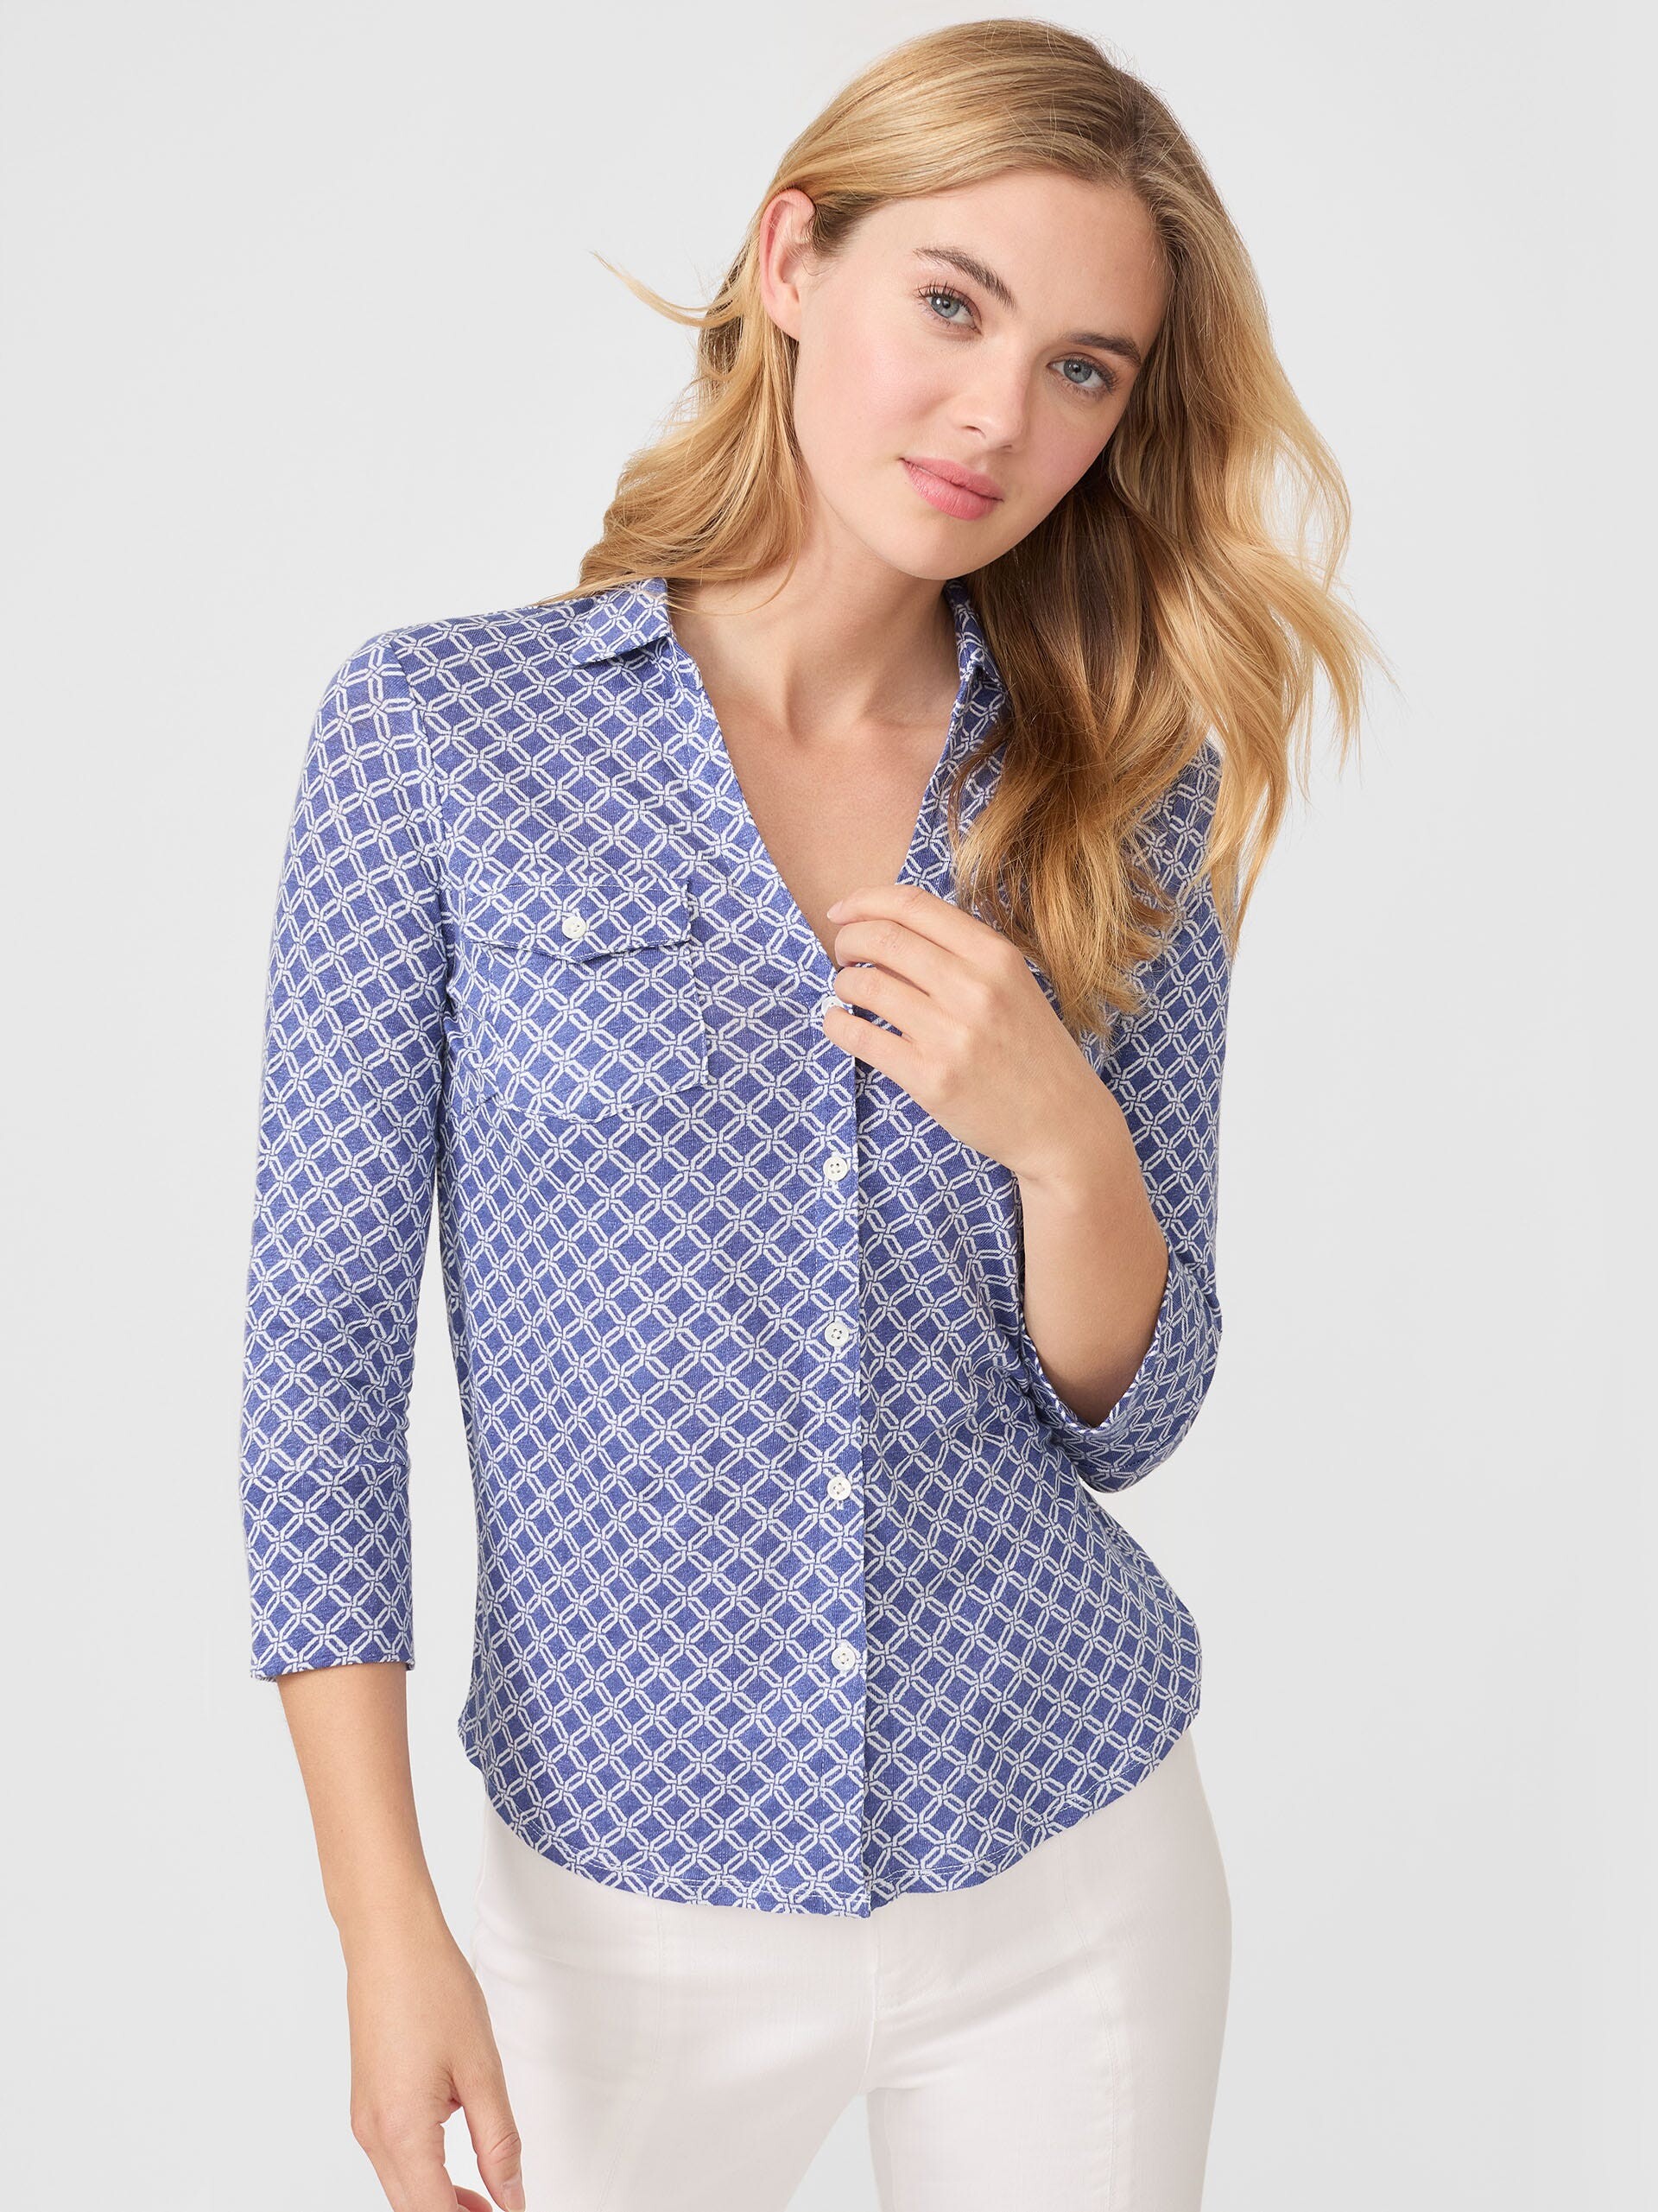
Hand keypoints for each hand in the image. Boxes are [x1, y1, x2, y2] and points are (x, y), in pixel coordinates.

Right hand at [345, 1915, 526, 2211]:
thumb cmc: (431, 1986)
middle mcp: (374, 2134)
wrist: (389, 1940)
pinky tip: (458, 2165)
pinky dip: (425, 2175)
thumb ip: (499, 2140)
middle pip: (413, 2209)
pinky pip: (395, 2161)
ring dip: (441, 2202)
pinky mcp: (367, 2104)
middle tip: (502, 2211)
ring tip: (488, 2200)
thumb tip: (511, 2195)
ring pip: (402, 2189)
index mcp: (402, 2130)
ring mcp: (365, 2120)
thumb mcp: (481, 2067)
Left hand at [821, 883, 1109, 1179]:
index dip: (864, 901)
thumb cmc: (1030, 1051)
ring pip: (865, 986)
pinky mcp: (931, 1079)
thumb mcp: (1012, 986)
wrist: (1062, 1124)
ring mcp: (952, 1035)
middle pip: (882, 939)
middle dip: (847, 941)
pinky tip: (840, 1023)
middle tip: (842, 955)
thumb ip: (959, 955)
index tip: (842, 912)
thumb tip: (882, 931)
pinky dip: (836, 1024)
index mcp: (996, 956)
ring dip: (843, 983)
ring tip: (848, 992)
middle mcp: (975, 988)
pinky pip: (860, 1037)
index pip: (912, 905)